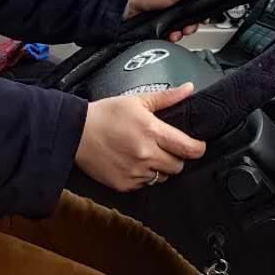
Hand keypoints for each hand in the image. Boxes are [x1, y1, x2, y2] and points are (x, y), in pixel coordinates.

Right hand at [75, 83, 206, 191]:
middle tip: (164, 146)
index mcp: (152, 131)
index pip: (189, 148)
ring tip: (145, 153)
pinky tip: (132, 162)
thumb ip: (166, 97)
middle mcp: (146, 155)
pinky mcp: (124, 184)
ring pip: (163, 177)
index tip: (197, 145)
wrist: (76, 133)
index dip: (198, 148)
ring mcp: (135, 172)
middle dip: (176, 156)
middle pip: (178, 165)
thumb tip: (188, 89)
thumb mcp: (136, 100)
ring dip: (159, 167)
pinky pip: (145, 185)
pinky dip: (143, 176)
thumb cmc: (105, 114)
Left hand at [125, 0, 207, 41]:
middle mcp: (174, 4)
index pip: (196, 4)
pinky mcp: (159, 24)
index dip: (199, 14)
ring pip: (180, 27)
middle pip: (189, 19)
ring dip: (179, 33)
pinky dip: (170, 37)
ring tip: (176, 34)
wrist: (127, 7)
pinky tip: (169, 37)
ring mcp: (166, 15)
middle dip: (189, 26)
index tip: (201, 20)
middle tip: (187, 29)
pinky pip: (169, 33)